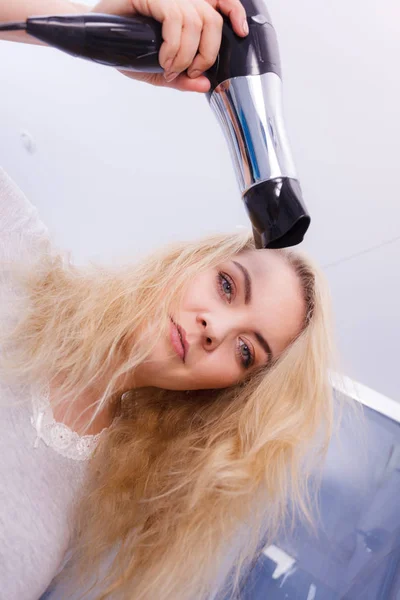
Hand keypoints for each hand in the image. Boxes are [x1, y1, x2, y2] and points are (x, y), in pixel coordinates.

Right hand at [92, 0, 248, 91]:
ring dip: (187, 54)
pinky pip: (175, 17)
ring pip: (197, 20)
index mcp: (185, 7)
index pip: (219, 1)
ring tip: (171, 68)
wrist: (94, 37)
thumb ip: (183, 79)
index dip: (234, 12)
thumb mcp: (159, 70)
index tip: (239, 32)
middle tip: (191, 71)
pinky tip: (163, 59)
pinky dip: (174, 45)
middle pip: (212, 18)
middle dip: (207, 52)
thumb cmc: (124, 47)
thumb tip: (205, 85)